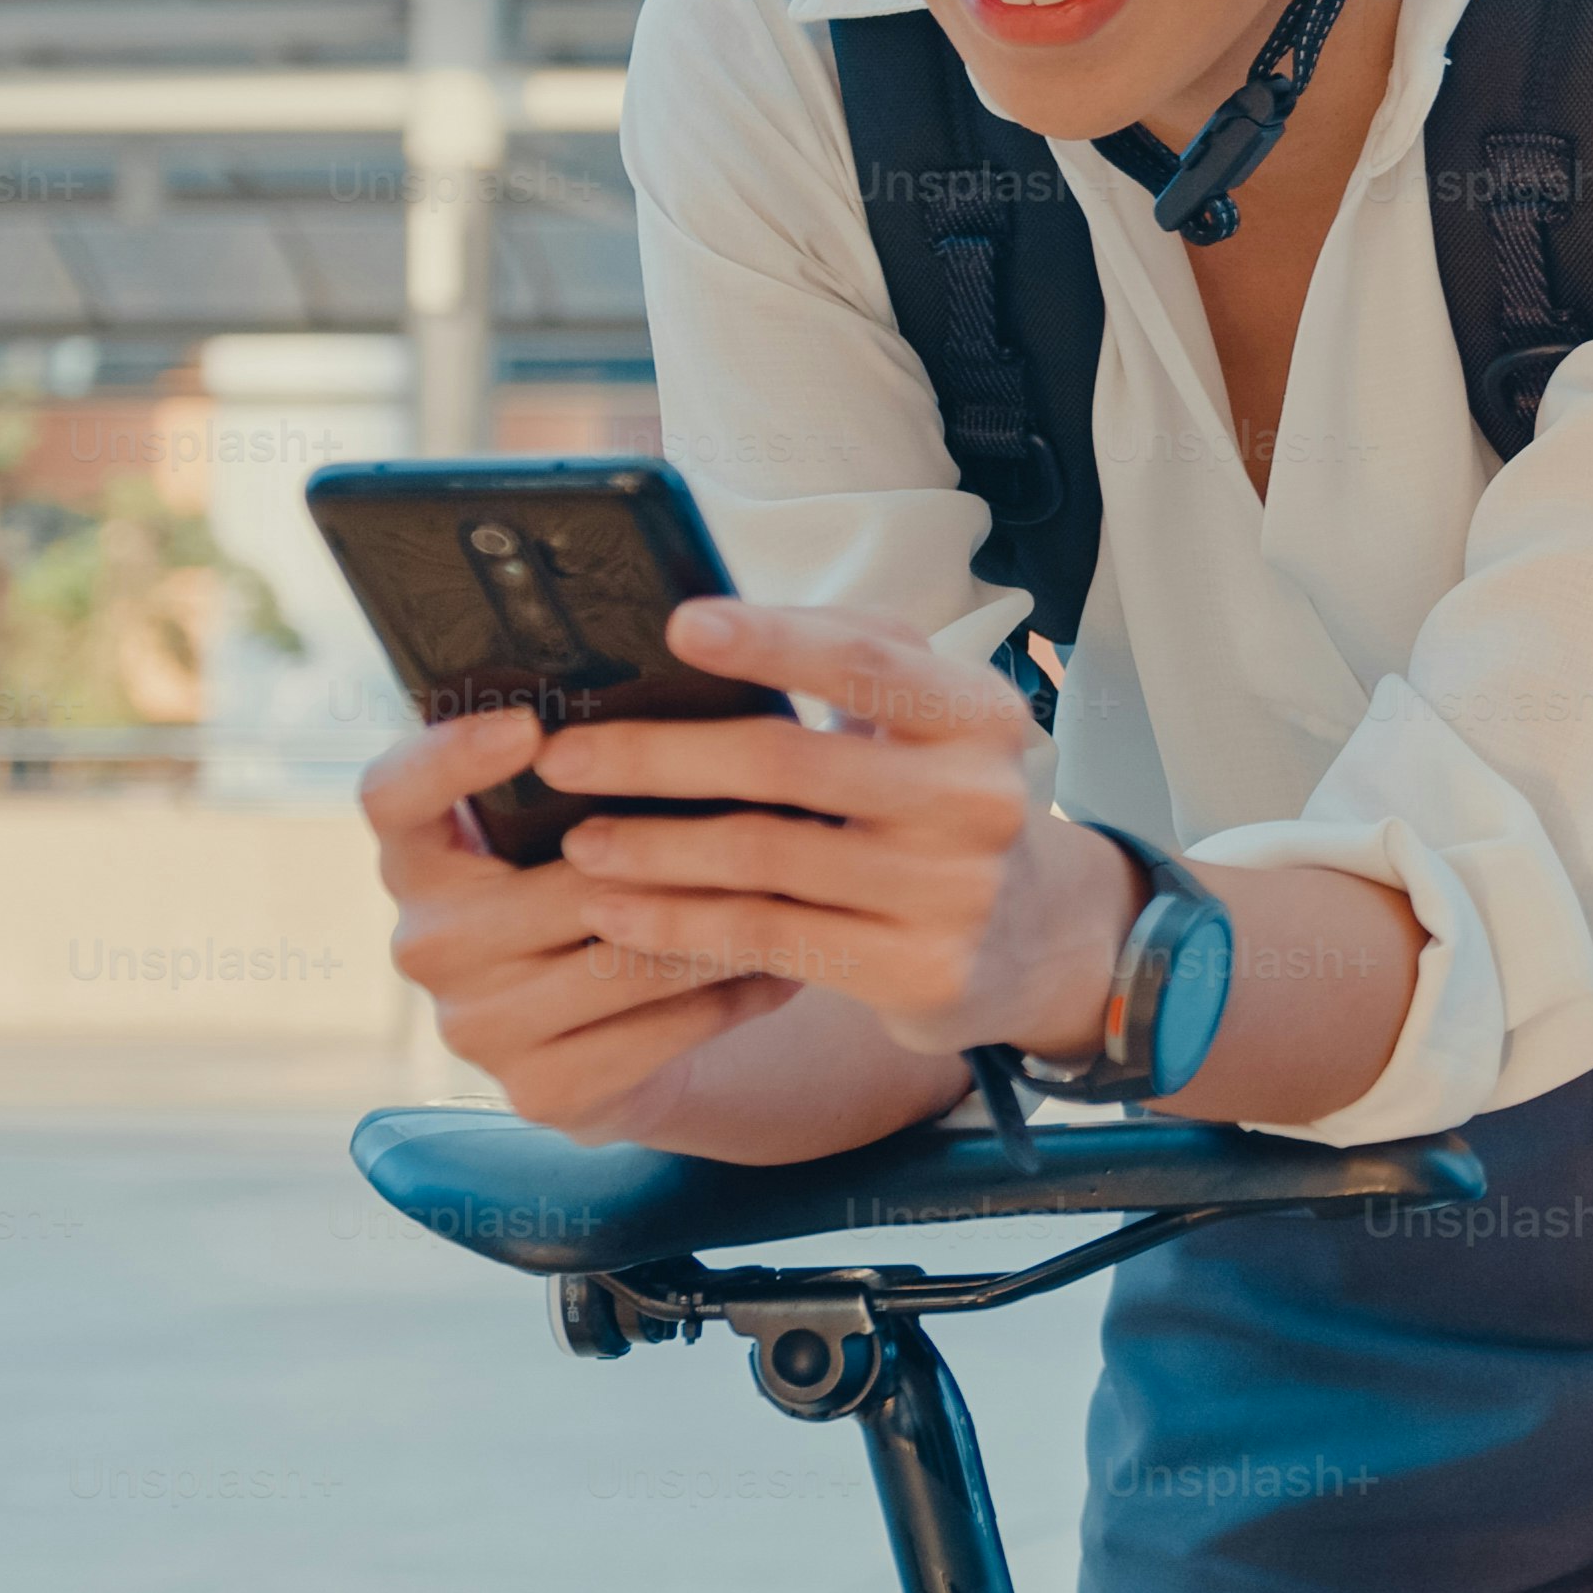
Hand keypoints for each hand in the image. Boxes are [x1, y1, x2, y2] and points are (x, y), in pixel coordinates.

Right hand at [360, 704, 802, 1138]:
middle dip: (674, 848)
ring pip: (622, 956)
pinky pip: (655, 1029)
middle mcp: (426, 941)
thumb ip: (592, 772)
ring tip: (799, 884)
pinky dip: (728, 997)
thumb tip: (696, 687)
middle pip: (556, 881)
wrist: (615, 1050)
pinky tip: (784, 968)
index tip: (529, 725)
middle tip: (771, 808)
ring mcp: (474, 1025)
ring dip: (723, 921)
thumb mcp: (576, 831)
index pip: (391, 795)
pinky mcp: (536, 1090)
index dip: (447, 756)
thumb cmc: (600, 898)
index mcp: (418, 857)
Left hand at [536, 599, 1128, 1062]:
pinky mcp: (919, 970)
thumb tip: (699, 621)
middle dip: (657, 756)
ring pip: (762, 856)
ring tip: (579, 841)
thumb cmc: (935, 802)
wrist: (1028, 939)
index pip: (864, 660)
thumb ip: (843, 659)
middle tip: (565, 756)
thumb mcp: (924, 721)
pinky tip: (619, 911)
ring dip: (651, 847)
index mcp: (976, 712)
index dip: (771, 640)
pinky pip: (767, 935)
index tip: (678, 624)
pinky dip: (679, 921)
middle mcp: (977, 797)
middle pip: (786, 761)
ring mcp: (954, 890)